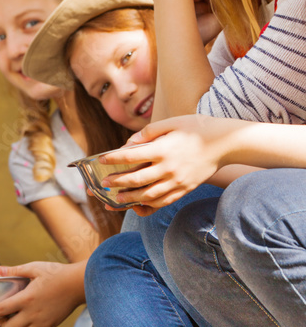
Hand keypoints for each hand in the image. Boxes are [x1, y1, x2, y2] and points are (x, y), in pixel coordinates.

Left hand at [0, 262, 83, 326]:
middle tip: (4, 313)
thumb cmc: (56, 274)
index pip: (0, 310)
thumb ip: (14, 270)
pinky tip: (30, 318)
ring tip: (18, 314)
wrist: (78, 285)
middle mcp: (33, 314)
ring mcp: (42, 322)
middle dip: (2, 322)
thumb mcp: (34, 267)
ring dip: (15, 326)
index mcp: (26, 298)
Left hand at [99, 115, 232, 211]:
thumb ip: (148, 132)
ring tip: (117, 198)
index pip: (130, 156)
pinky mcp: (185, 189)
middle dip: (117, 182)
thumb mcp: (171, 122)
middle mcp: (169, 168)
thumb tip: (129, 143)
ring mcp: (178, 181)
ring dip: (130, 198)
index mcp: (163, 149)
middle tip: (103, 183)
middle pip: (136, 179)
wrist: (226, 143)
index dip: (113, 158)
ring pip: (148, 194)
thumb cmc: (197, 128)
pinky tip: (139, 203)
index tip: (101, 159)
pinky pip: (164, 201)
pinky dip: (149, 203)